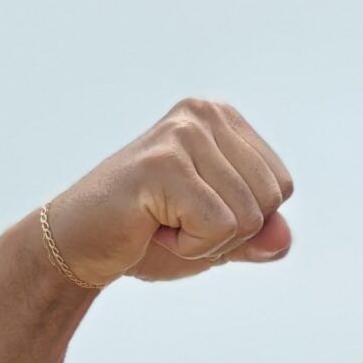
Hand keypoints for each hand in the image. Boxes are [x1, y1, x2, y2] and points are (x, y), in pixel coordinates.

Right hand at [38, 98, 294, 287]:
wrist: (77, 246)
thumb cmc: (148, 235)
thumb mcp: (220, 237)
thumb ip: (259, 235)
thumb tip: (284, 237)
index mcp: (222, 119)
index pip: (281, 186)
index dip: (246, 221)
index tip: (194, 212)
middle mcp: (204, 114)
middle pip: (269, 201)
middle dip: (228, 233)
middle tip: (175, 221)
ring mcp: (182, 134)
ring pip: (246, 218)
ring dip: (205, 242)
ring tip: (162, 222)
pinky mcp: (163, 164)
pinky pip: (218, 227)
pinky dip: (189, 247)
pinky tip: (152, 228)